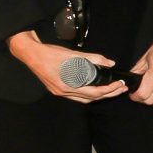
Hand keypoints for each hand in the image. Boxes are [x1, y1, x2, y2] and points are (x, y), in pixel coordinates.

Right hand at [9, 31, 126, 102]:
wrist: (31, 54)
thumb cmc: (50, 53)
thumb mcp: (73, 54)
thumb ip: (93, 58)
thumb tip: (110, 62)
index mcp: (68, 85)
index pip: (95, 93)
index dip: (110, 89)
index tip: (120, 84)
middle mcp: (64, 92)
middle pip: (91, 99)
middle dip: (108, 94)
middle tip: (121, 88)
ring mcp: (60, 92)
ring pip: (84, 99)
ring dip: (99, 96)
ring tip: (112, 89)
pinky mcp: (58, 90)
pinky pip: (76, 96)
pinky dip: (88, 94)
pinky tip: (95, 89)